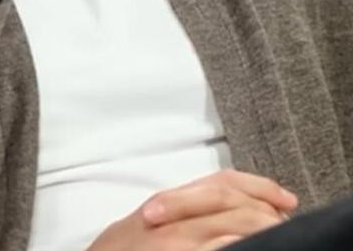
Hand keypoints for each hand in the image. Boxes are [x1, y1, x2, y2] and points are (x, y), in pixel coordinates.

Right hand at [87, 170, 297, 250]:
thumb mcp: (140, 225)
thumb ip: (174, 213)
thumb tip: (216, 215)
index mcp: (164, 204)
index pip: (221, 182)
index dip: (259, 186)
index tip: (284, 198)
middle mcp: (172, 221)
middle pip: (235, 203)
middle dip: (268, 211)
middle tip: (286, 222)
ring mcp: (178, 244)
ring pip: (237, 227)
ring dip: (265, 231)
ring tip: (280, 237)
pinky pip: (226, 250)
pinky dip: (246, 247)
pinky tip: (257, 249)